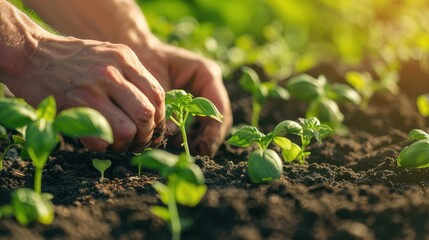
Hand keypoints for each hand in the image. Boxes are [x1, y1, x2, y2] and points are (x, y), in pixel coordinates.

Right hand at [6, 35, 164, 151]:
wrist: (31, 54)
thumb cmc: (74, 59)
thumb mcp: (109, 55)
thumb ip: (132, 76)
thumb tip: (154, 110)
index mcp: (125, 58)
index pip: (158, 95)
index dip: (160, 118)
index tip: (154, 127)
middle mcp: (112, 72)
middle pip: (147, 115)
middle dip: (147, 134)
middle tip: (139, 140)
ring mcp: (92, 90)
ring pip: (128, 130)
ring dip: (126, 143)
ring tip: (118, 142)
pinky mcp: (74, 108)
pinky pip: (101, 139)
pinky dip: (102, 145)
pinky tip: (97, 138)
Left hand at [136, 41, 232, 156]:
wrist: (138, 51)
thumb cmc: (146, 61)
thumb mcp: (155, 82)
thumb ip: (166, 106)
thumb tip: (172, 131)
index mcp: (206, 73)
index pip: (218, 107)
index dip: (214, 130)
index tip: (204, 147)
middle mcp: (210, 84)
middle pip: (219, 117)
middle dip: (211, 137)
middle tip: (199, 154)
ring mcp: (204, 93)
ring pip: (211, 122)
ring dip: (203, 138)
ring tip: (190, 151)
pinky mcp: (195, 102)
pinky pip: (200, 122)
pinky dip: (193, 134)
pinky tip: (180, 143)